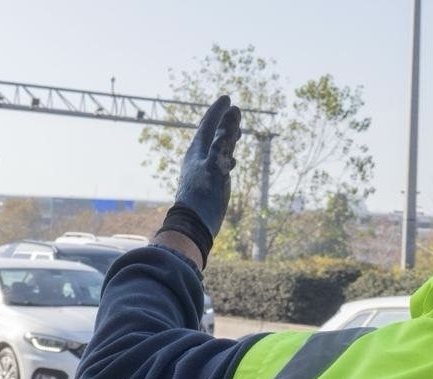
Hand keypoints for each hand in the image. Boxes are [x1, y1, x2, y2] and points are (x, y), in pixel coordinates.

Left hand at [174, 95, 241, 235]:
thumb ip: (225, 137)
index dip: (218, 110)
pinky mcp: (206, 185)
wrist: (194, 225)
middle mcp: (196, 159)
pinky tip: (232, 163)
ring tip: (238, 135)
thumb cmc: (204, 194)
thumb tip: (233, 111)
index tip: (227, 98)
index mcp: (196, 151)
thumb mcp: (217, 162)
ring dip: (226, 140)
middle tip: (233, 112)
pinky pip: (217, 165)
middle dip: (223, 123)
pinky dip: (226, 158)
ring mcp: (201, 172)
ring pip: (214, 149)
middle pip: (210, 135)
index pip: (207, 124)